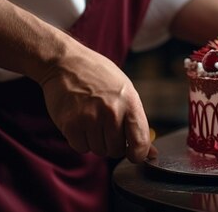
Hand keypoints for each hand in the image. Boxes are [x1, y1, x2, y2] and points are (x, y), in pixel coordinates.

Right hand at [39, 44, 156, 162]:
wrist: (67, 63)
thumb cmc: (100, 78)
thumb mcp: (126, 92)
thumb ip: (137, 122)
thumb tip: (151, 153)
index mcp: (130, 103)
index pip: (140, 143)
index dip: (138, 155)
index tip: (133, 154)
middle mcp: (111, 112)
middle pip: (116, 150)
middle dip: (112, 144)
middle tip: (106, 126)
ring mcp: (90, 118)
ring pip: (98, 150)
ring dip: (95, 141)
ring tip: (92, 119)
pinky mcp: (70, 124)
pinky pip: (80, 147)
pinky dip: (80, 140)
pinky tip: (80, 122)